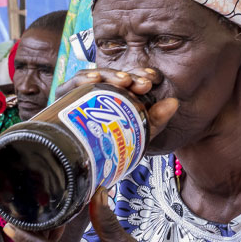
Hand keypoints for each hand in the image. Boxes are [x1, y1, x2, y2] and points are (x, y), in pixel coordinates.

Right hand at [55, 67, 178, 137]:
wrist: (83, 166)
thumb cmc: (113, 148)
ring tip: (125, 81)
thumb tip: (174, 102)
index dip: (141, 75)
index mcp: (119, 96)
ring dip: (111, 75)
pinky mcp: (66, 98)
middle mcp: (101, 92)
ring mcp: (83, 94)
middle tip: (143, 84)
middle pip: (114, 77)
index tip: (152, 80)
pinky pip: (73, 83)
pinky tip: (95, 79)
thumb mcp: (139, 133)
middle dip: (130, 77)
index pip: (130, 80)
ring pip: (97, 76)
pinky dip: (83, 78)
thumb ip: (157, 119)